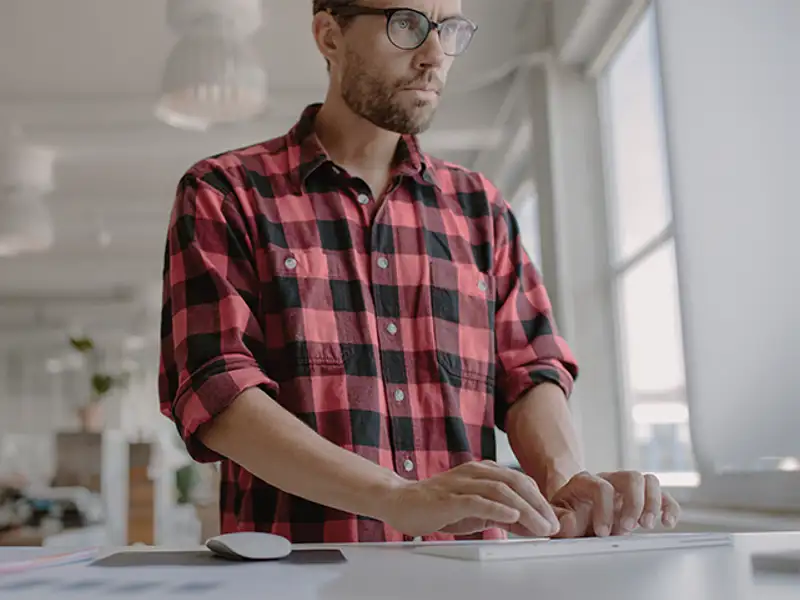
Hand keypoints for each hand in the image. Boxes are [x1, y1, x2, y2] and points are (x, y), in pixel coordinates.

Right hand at [380, 460, 560, 537]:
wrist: (400, 501)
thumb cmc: (438, 505)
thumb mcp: (476, 510)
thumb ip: (501, 514)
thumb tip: (530, 525)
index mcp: (482, 471)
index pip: (519, 480)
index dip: (540, 499)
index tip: (553, 518)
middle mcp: (474, 472)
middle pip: (514, 482)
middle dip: (538, 504)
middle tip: (553, 525)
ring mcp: (460, 483)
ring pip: (500, 490)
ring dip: (525, 509)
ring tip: (540, 526)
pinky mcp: (448, 498)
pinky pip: (476, 500)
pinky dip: (497, 508)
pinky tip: (512, 516)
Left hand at [549, 471, 680, 537]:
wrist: (574, 516)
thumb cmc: (567, 516)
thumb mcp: (557, 518)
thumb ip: (561, 520)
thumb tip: (572, 520)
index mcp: (586, 481)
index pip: (601, 487)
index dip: (604, 510)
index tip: (601, 533)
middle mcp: (609, 479)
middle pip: (630, 477)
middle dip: (632, 503)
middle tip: (627, 527)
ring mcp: (626, 487)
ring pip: (648, 481)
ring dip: (652, 503)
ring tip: (646, 525)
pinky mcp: (641, 498)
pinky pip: (663, 495)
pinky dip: (669, 507)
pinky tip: (667, 523)